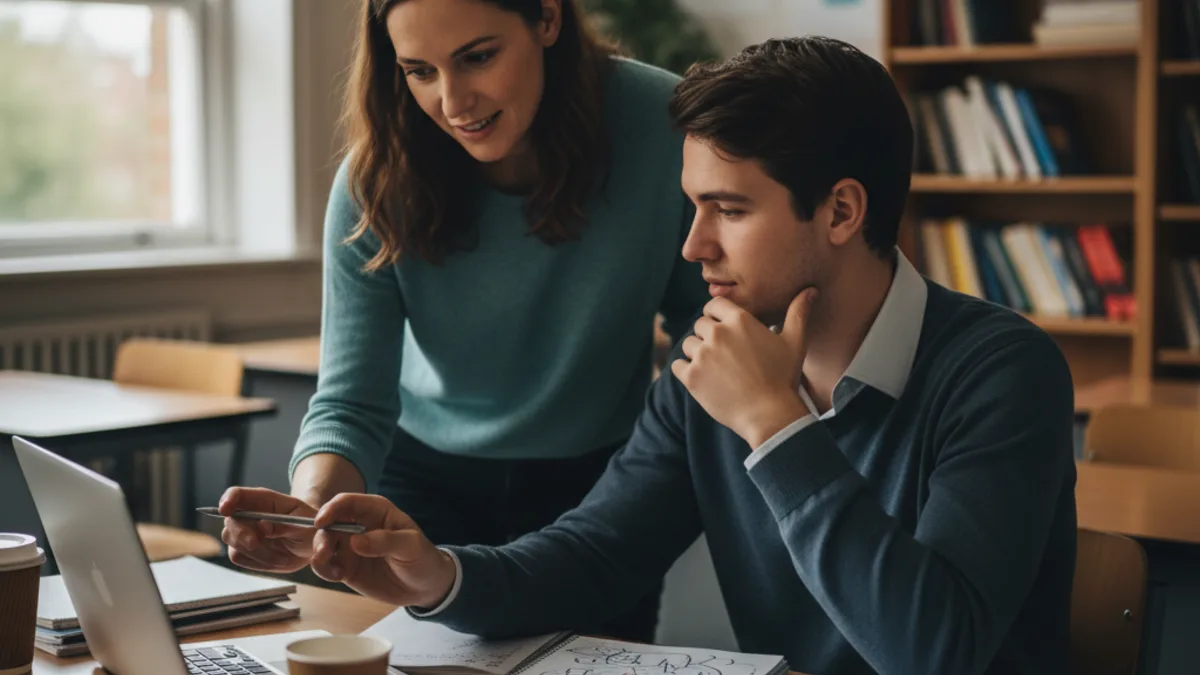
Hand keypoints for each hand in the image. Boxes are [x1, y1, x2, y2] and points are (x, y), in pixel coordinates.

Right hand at [219, 487, 317, 573]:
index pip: (237, 495)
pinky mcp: (243, 551)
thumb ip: (284, 523)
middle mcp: (249, 515)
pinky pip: (239, 558)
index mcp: (263, 500)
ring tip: (282, 556)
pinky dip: (257, 562)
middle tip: (255, 542)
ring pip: (233, 542)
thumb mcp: (304, 522)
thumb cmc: (308, 526)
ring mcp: (243, 534)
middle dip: (241, 534)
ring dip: (257, 552)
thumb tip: (263, 526)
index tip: (225, 509)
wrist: (310, 545)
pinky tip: (276, 560)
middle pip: (230, 521)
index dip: (228, 500)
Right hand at [310, 494, 456, 607]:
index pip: (347, 502)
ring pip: (323, 543)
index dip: (331, 509)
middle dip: (320, 535)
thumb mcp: (411, 546)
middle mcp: (358, 525)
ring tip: (330, 567)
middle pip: (329, 522)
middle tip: (323, 552)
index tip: (321, 522)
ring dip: (319, 553)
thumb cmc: (423, 558)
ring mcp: (351, 546)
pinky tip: (338, 576)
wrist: (426, 587)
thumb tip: (354, 541)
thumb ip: (385, 541)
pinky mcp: (347, 566)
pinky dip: (324, 569)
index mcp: (376, 511)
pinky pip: (326, 565)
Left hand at [671, 289, 817, 446]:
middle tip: (724, 355)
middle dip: (708, 336)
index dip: (716, 316)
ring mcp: (702, 355)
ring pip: (688, 345)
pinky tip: (702, 379)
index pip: (713, 305)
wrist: (769, 415)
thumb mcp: (795, 342)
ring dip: (697, 354)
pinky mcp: (691, 377)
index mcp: (739, 320)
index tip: (723, 328)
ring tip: (716, 369)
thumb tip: (811, 289)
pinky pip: (677, 365)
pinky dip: (686, 371)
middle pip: (700, 325)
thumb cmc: (783, 378)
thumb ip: (798, 313)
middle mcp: (717, 333)